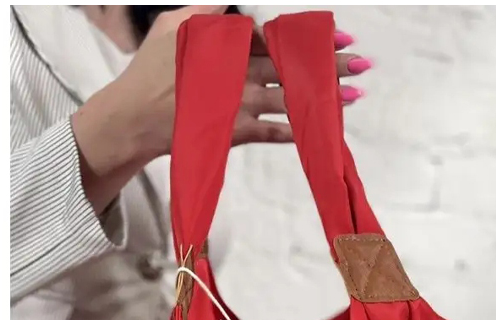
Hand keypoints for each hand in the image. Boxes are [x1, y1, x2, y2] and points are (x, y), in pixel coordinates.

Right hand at [72, 6, 370, 210]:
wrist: (133, 118)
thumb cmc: (150, 69)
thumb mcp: (174, 25)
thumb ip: (207, 12)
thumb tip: (230, 3)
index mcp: (226, 43)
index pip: (276, 36)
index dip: (309, 36)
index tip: (340, 36)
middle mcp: (237, 71)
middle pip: (290, 65)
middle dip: (328, 65)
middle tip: (362, 65)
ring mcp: (237, 103)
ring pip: (288, 98)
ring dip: (321, 98)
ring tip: (352, 97)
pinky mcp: (233, 131)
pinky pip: (270, 132)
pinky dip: (293, 130)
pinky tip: (317, 129)